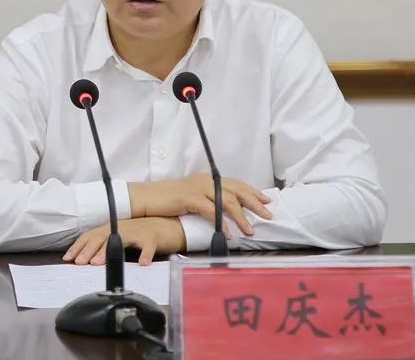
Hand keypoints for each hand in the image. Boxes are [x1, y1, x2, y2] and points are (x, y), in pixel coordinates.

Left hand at [63, 217, 185, 265]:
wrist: (169, 226)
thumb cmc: (144, 234)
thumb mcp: (123, 237)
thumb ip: (107, 245)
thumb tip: (88, 258)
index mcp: (114, 228)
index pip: (92, 235)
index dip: (79, 246)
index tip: (68, 258)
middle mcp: (123, 228)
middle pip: (102, 237)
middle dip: (88, 250)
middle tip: (79, 262)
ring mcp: (138, 232)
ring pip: (120, 240)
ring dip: (107, 252)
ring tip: (97, 264)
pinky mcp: (153, 238)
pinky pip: (148, 247)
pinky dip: (145, 255)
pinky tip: (142, 264)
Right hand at [128, 173, 271, 236]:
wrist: (146, 197)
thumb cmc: (167, 199)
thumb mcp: (191, 196)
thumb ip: (207, 200)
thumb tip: (223, 211)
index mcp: (207, 179)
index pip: (236, 183)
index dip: (252, 191)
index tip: (266, 200)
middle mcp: (206, 181)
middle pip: (236, 191)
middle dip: (254, 203)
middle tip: (268, 214)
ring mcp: (198, 189)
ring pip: (227, 202)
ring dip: (241, 217)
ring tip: (250, 231)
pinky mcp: (190, 199)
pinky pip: (211, 212)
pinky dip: (221, 224)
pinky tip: (228, 234)